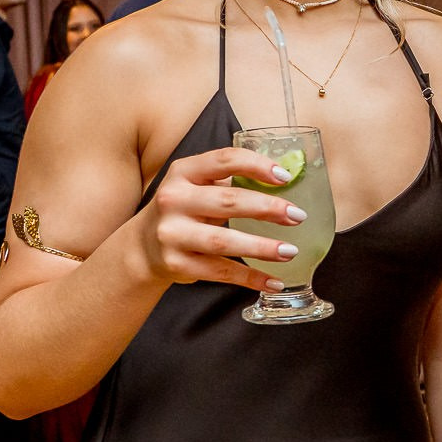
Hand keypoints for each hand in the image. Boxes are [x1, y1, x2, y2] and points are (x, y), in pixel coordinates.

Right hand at [126, 147, 304, 291]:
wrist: (143, 247)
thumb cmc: (184, 211)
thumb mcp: (196, 186)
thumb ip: (230, 181)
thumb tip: (285, 180)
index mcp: (183, 172)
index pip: (224, 160)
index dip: (257, 166)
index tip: (285, 177)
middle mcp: (174, 199)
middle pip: (228, 201)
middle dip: (267, 208)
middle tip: (298, 216)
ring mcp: (172, 233)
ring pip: (223, 241)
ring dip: (262, 247)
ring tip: (290, 251)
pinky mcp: (176, 263)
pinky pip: (220, 271)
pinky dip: (250, 278)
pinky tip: (274, 281)